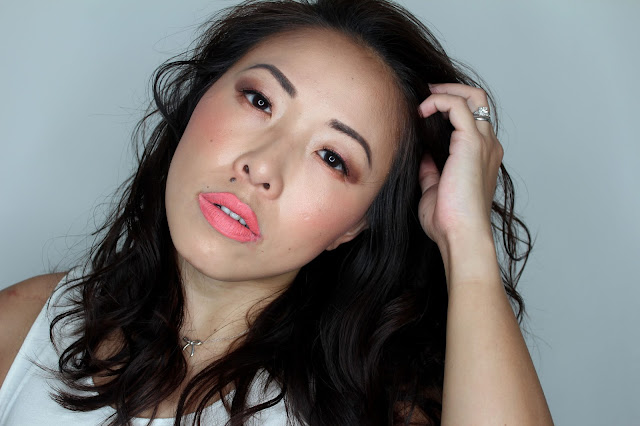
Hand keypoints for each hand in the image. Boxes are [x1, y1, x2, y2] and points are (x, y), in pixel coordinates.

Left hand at [417, 84, 502, 253]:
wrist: (460, 234)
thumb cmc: (449, 220)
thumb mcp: (433, 189)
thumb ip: (430, 170)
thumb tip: (422, 155)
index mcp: (482, 157)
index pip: (473, 119)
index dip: (450, 107)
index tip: (425, 108)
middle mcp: (488, 146)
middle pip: (478, 99)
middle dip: (451, 89)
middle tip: (425, 93)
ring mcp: (483, 143)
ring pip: (472, 96)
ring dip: (445, 91)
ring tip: (423, 97)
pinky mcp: (472, 143)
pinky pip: (457, 106)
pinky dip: (439, 101)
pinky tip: (422, 111)